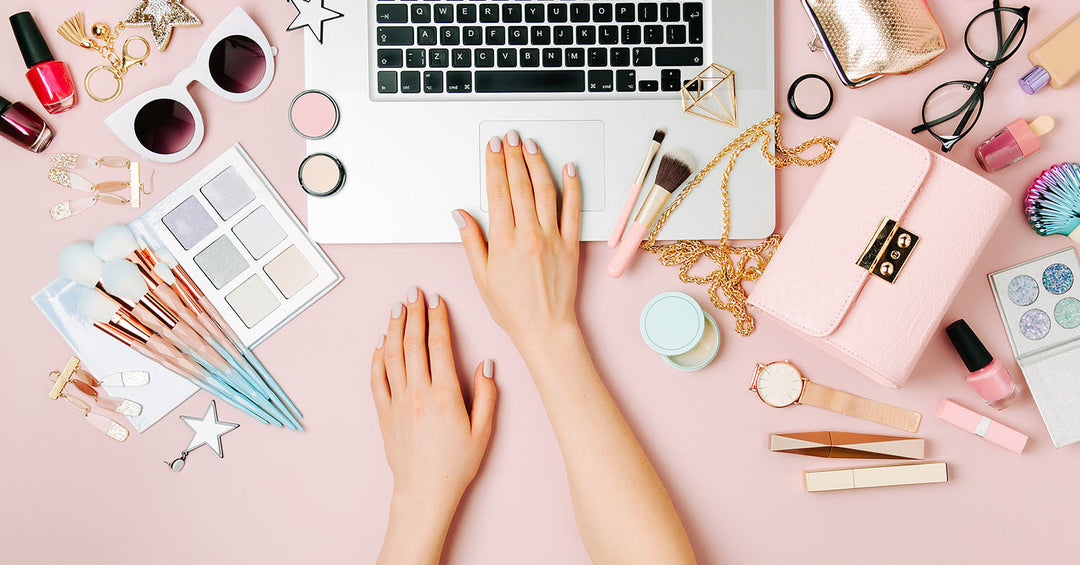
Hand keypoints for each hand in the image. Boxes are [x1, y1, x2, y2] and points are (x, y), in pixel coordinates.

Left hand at [371, 288, 496, 513]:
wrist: (425, 491)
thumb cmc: (456, 464)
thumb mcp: (483, 431)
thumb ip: (487, 395)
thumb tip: (486, 364)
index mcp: (445, 395)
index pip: (439, 346)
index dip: (438, 320)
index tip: (437, 302)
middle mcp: (418, 394)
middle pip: (413, 344)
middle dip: (414, 314)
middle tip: (414, 293)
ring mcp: (398, 403)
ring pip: (392, 356)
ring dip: (394, 329)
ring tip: (397, 308)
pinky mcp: (384, 414)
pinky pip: (376, 379)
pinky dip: (376, 358)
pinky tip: (380, 343)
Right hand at [453, 130, 581, 350]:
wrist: (545, 329)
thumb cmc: (513, 309)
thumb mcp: (482, 277)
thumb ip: (472, 241)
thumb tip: (461, 214)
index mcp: (504, 242)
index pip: (498, 192)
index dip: (495, 165)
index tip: (493, 148)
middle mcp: (529, 235)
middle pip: (520, 185)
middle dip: (513, 156)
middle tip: (510, 137)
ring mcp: (552, 238)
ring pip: (545, 191)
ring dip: (537, 164)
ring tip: (531, 146)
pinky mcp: (571, 245)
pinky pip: (573, 210)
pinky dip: (572, 187)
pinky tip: (569, 169)